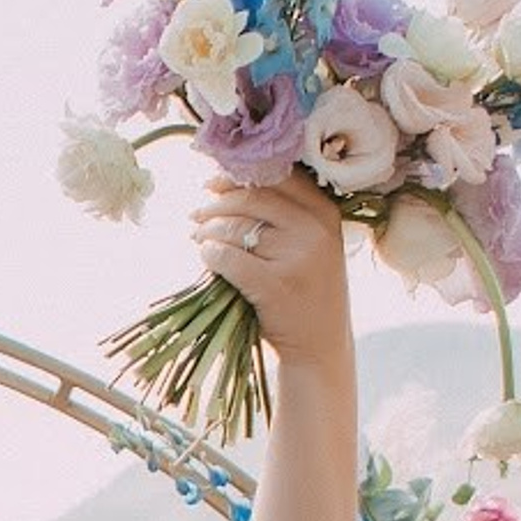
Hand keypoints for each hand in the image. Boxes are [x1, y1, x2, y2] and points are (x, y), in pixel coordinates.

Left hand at [188, 167, 352, 373]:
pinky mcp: (274, 285)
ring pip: (234, 228)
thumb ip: (285, 213)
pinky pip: (226, 257)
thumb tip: (225, 180)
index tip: (212, 183)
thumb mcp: (312, 244)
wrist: (320, 345)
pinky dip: (209, 254)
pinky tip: (206, 257)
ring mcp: (297, 257)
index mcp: (325, 212)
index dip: (237, 176)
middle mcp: (315, 229)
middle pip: (250, 198)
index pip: (276, 176)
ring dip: (207, 231)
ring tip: (198, 237)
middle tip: (196, 214)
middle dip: (215, 204)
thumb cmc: (306, 290)